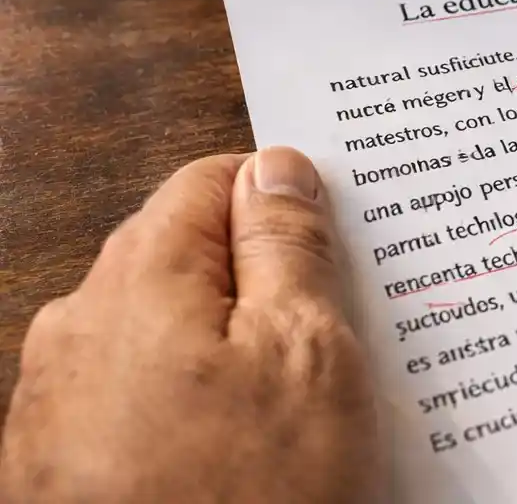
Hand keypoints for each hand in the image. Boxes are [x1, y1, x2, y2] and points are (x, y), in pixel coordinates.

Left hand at [0, 148, 375, 502]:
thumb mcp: (309, 356)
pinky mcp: (58, 467)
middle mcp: (79, 326)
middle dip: (264, 285)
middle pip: (187, 259)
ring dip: (232, 355)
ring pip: (167, 335)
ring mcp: (58, 402)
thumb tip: (277, 166)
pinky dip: (195, 411)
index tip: (339, 248)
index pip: (213, 180)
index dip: (285, 202)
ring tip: (298, 415)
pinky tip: (245, 459)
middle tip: (338, 340)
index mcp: (139, 276)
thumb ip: (288, 245)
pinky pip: (140, 401)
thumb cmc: (249, 502)